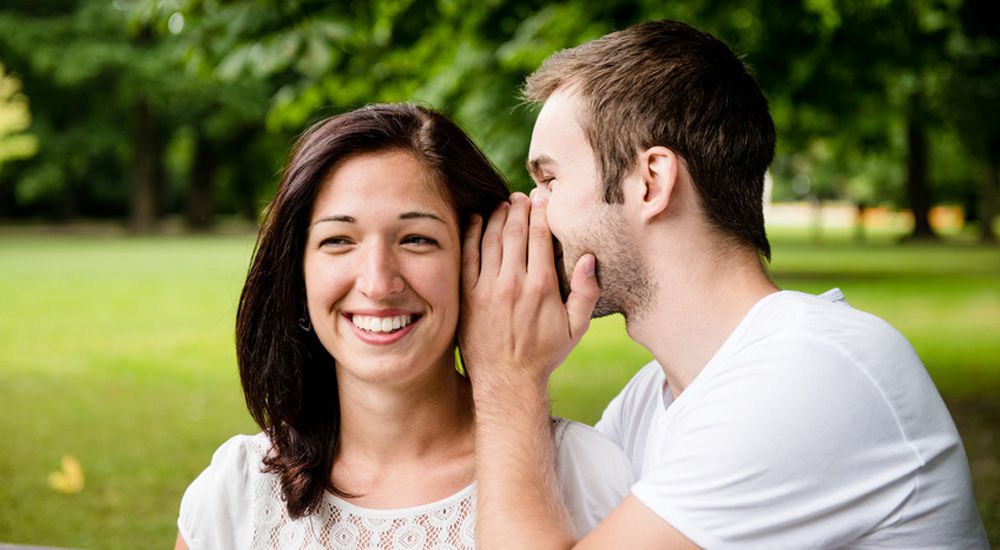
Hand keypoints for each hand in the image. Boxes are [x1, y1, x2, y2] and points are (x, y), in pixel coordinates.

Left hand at [459, 192, 599, 399]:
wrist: (506, 381)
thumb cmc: (544, 354)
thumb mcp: (576, 329)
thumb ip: (586, 292)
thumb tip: (590, 258)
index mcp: (542, 287)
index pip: (541, 236)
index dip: (542, 211)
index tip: (543, 197)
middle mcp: (513, 283)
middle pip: (515, 231)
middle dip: (520, 208)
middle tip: (522, 196)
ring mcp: (487, 288)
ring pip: (491, 238)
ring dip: (498, 216)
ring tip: (504, 204)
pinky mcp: (467, 295)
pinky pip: (468, 254)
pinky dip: (472, 232)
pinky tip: (478, 219)